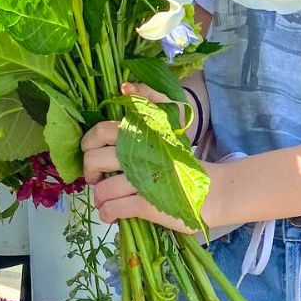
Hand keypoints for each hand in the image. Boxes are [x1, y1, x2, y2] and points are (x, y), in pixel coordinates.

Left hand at [81, 82, 212, 231]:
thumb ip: (147, 104)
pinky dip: (108, 212)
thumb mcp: (168, 126)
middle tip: (95, 178)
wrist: (212, 190)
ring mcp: (143, 180)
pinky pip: (115, 208)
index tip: (89, 153)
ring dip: (99, 197)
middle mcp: (139, 154)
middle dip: (89, 172)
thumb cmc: (184, 161)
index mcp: (142, 134)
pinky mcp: (148, 205)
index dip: (87, 143)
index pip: (101, 131)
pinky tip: (110, 214)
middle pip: (95, 160)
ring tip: (103, 200)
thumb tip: (123, 86)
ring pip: (103, 189)